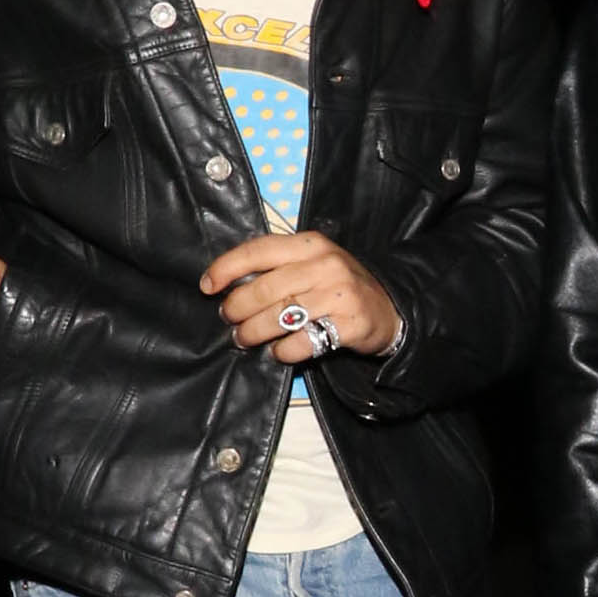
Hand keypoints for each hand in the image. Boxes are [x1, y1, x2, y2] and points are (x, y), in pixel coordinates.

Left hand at [200, 230, 402, 362]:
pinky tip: (278, 351)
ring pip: (280, 316)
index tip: (208, 286)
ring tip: (245, 339)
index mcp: (310, 244)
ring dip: (254, 332)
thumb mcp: (314, 263)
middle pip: (265, 288)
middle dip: (238, 309)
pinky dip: (284, 350)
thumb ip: (278, 267)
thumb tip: (229, 286)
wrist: (389, 309)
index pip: (258, 251)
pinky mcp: (349, 324)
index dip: (227, 268)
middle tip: (230, 321)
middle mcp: (325, 265)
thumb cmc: (339, 286)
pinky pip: (303, 342)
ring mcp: (339, 294)